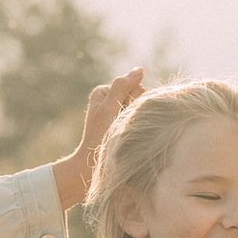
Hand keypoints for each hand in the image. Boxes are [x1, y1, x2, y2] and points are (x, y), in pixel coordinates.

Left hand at [55, 66, 146, 209]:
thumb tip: (139, 70)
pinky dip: (141, 125)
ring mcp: (119, 113)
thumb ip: (123, 86)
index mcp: (103, 92)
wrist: (94, 167)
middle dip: (137, 108)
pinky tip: (134, 135)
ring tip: (128, 132)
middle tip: (124, 125)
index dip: (133, 99)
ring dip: (139, 118)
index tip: (120, 115)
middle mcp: (110, 100)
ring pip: (143, 107)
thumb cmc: (99, 138)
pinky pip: (141, 119)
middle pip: (139, 95)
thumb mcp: (109, 108)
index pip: (132, 86)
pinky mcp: (125, 126)